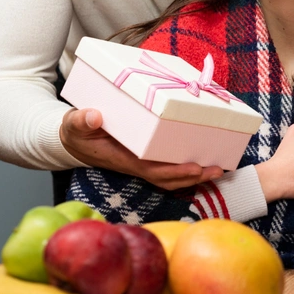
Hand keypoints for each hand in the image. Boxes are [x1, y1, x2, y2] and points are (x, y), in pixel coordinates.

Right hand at [60, 108, 223, 190]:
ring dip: (195, 175)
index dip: (174, 171)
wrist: (74, 140)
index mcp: (122, 158)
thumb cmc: (76, 132)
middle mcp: (136, 164)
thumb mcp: (74, 124)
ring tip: (219, 168)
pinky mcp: (146, 158)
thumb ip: (81, 120)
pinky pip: (169, 167)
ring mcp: (142, 163)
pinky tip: (205, 161)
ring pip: (171, 176)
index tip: (194, 168)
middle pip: (168, 178)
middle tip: (218, 170)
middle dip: (193, 176)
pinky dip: (187, 168)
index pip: (152, 169)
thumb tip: (94, 116)